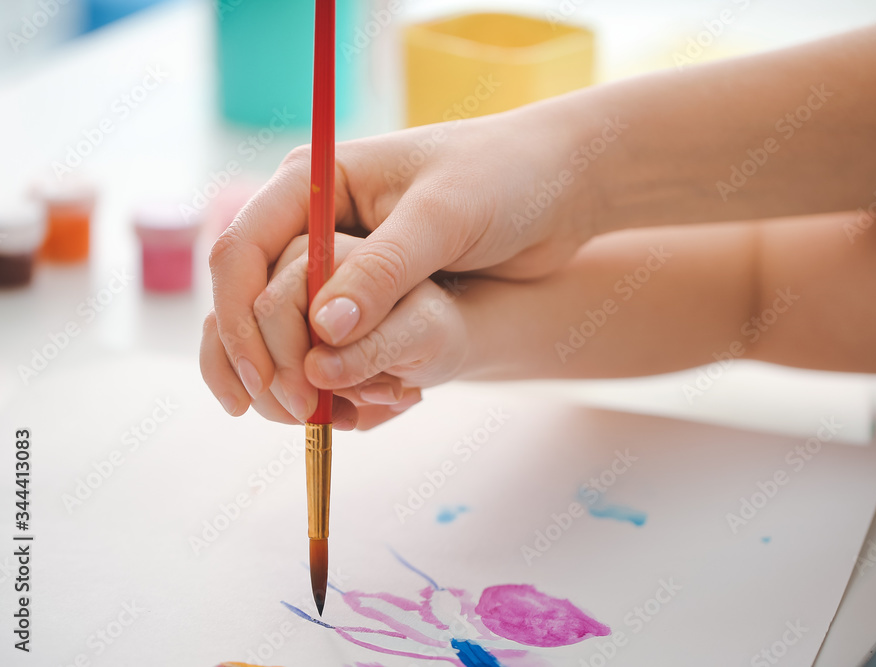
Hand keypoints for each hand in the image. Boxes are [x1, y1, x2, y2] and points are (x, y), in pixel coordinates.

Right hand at [206, 110, 594, 410]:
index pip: (242, 250)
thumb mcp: (442, 219)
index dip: (239, 318)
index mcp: (316, 180)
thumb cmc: (503, 180)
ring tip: (316, 420)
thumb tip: (324, 331)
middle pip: (251, 294)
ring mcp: (341, 256)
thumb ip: (383, 271)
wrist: (559, 191)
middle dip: (260, 356)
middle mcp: (316, 218)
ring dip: (290, 374)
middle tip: (294, 413)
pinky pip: (328, 339)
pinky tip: (347, 409)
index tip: (264, 378)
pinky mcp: (372, 290)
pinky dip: (328, 375)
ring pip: (285, 324)